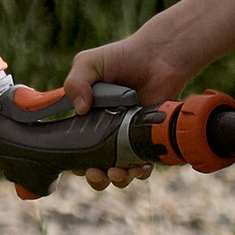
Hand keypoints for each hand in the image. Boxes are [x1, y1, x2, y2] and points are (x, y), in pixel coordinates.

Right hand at [60, 20, 185, 190]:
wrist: (159, 56)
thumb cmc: (122, 57)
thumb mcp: (89, 63)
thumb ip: (75, 81)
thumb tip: (80, 109)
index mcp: (86, 120)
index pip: (75, 151)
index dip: (74, 163)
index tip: (77, 165)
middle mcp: (106, 134)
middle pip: (96, 169)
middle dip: (95, 177)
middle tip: (97, 172)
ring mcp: (128, 139)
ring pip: (120, 172)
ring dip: (118, 178)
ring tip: (119, 171)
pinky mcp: (149, 140)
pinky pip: (144, 165)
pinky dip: (141, 171)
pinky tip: (140, 166)